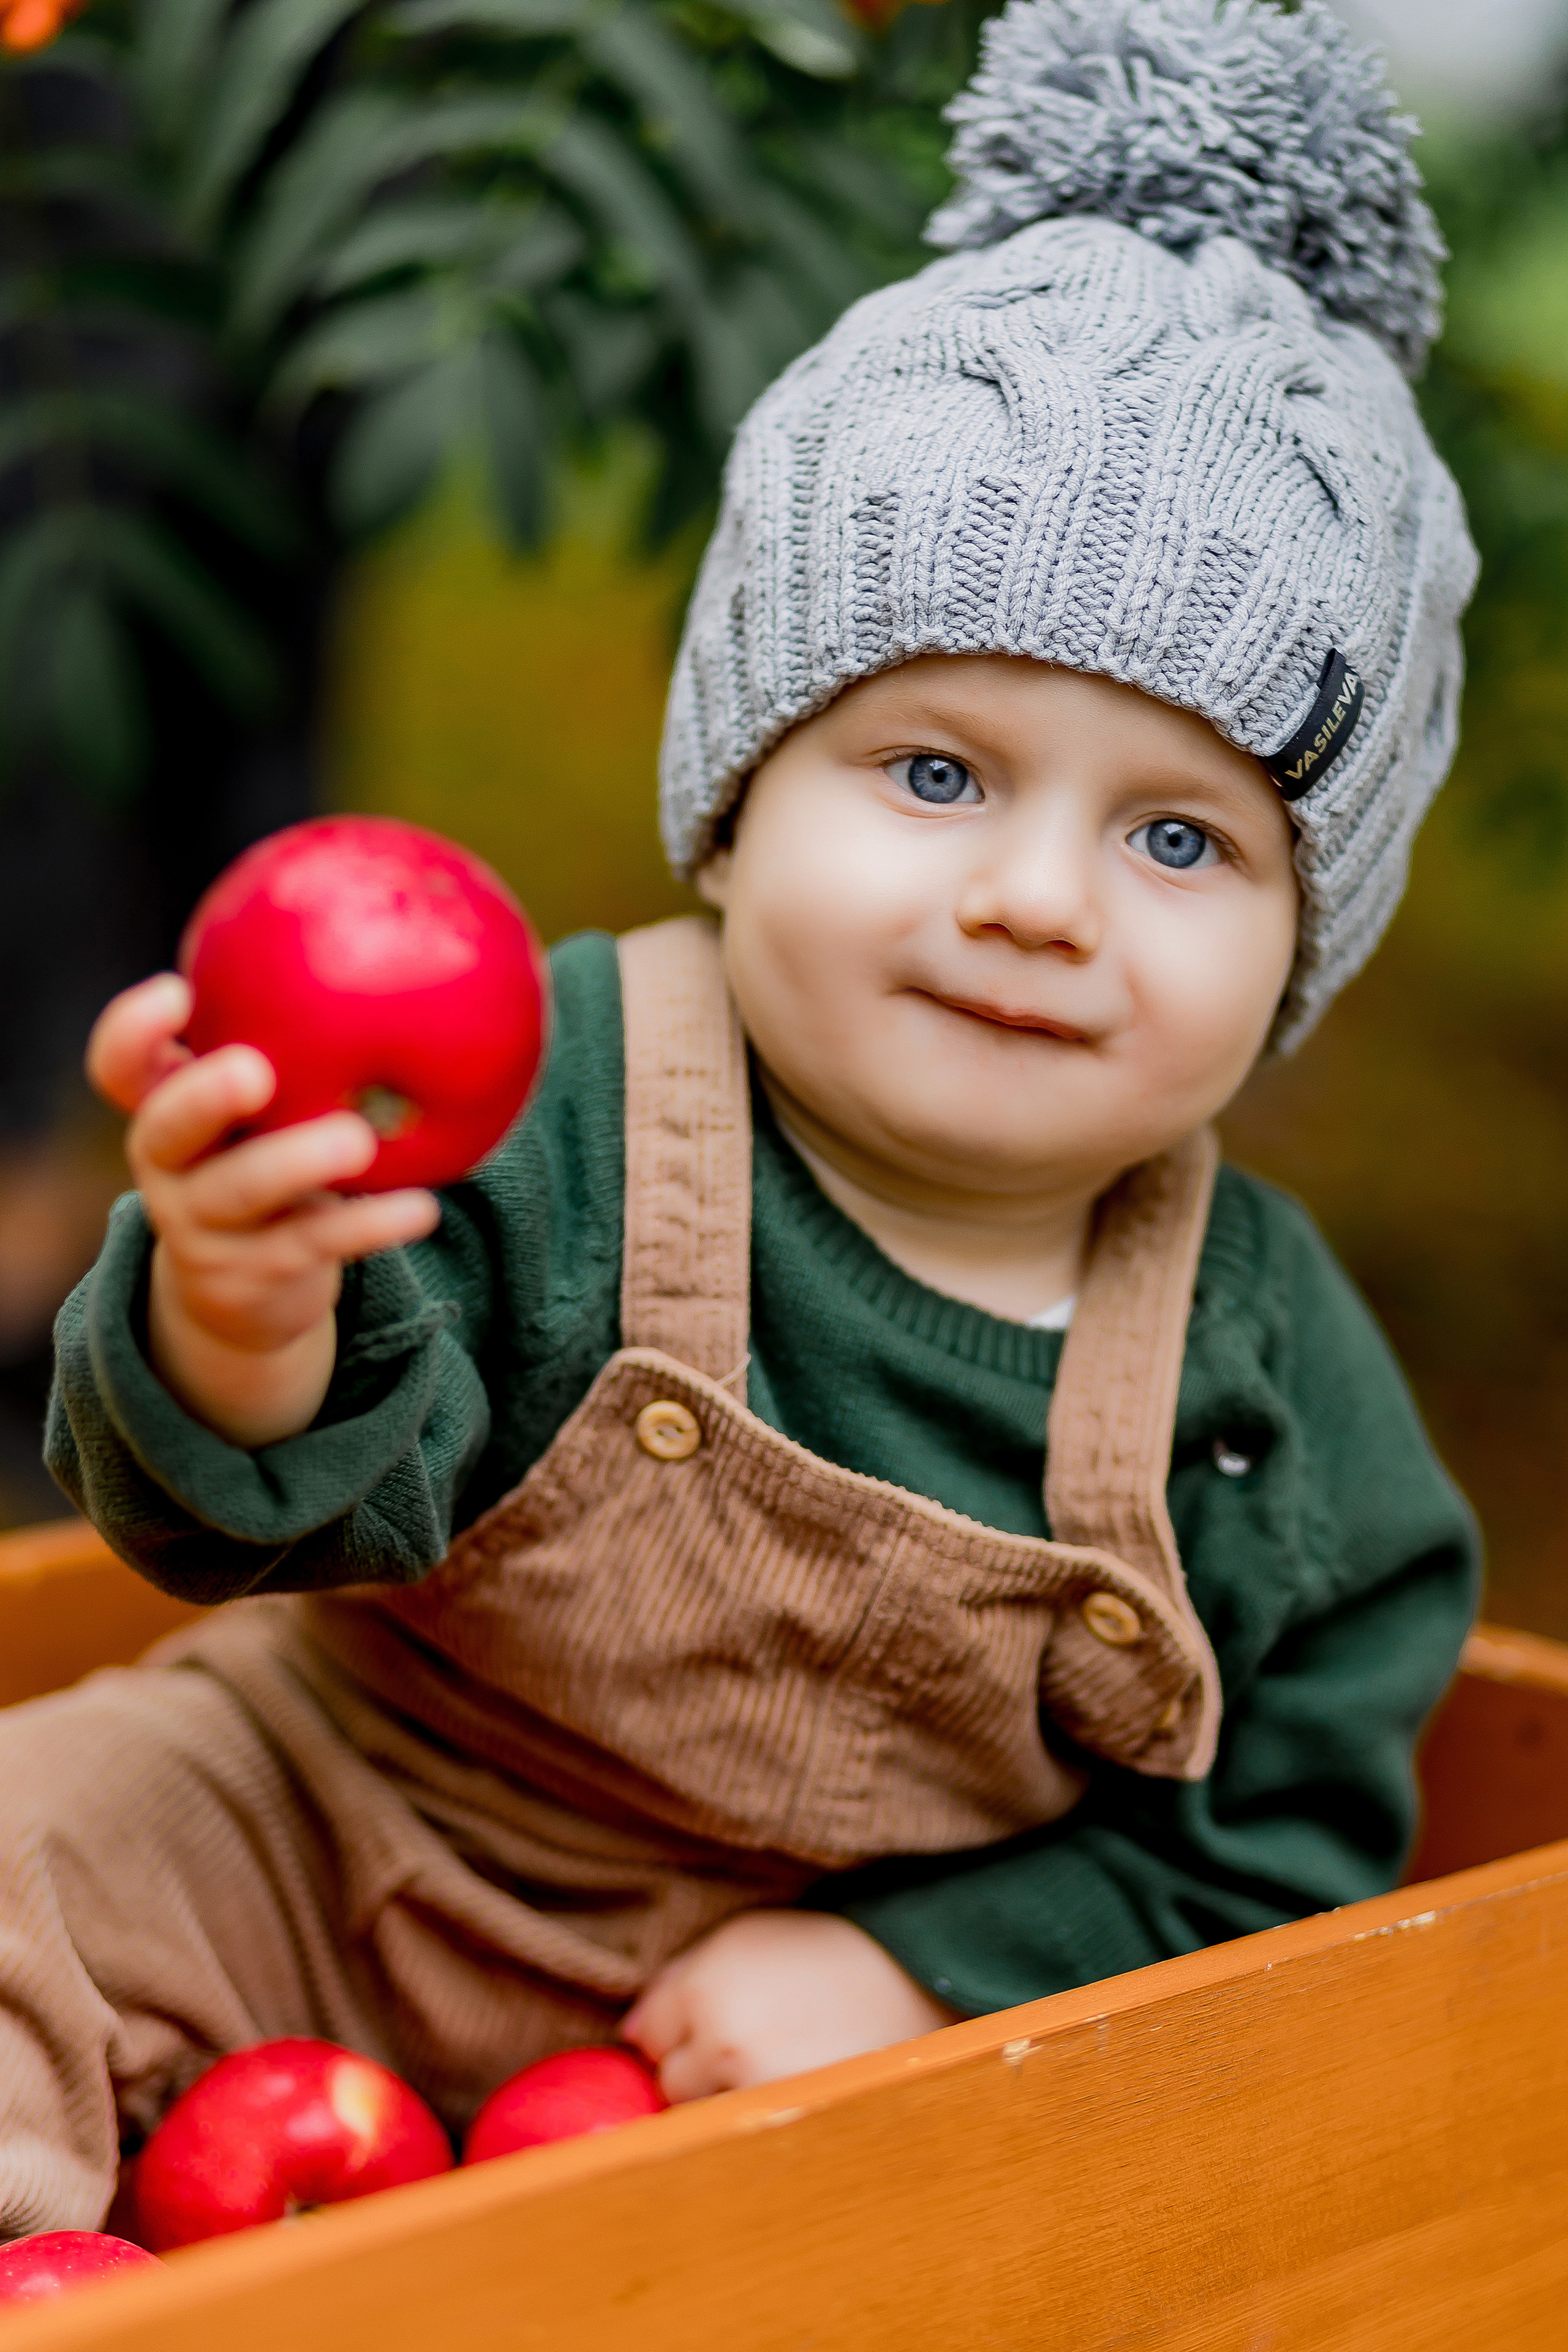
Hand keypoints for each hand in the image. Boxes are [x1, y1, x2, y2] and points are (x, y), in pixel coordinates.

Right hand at [87, 973, 440, 1447]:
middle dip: (203, 1097)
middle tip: (253, 1071)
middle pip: (164, 1130)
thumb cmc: (272, 1157)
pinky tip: (423, 1208)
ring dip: (297, 1162)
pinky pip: (313, 1244)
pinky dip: (369, 1225)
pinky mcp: (250, 1277)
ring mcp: (201, 1227)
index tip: (177, 991)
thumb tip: (399, 930)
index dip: (133, 1031)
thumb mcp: (273, 1105)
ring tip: (358, 1140)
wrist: (248, 1291)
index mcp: (166, 1110)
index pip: (122, 1067)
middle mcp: (168, 1166)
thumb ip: (300, 1042)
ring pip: (240, 1192)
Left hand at [621, 1910, 955, 2102]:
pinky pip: (748, 2134)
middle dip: (696, 2070)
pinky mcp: (791, 2119)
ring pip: (708, 2116)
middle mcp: (722, 2040)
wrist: (910, 1974)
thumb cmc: (820, 1951)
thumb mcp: (745, 1938)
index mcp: (704, 1987)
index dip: (673, 2032)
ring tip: (777, 2066)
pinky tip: (791, 2090)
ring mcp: (757, 2088)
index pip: (647, 2035)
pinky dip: (759, 2120)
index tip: (706, 2025)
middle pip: (671, 2082)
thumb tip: (629, 2033)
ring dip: (727, 2100)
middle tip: (749, 2046)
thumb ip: (679, 1978)